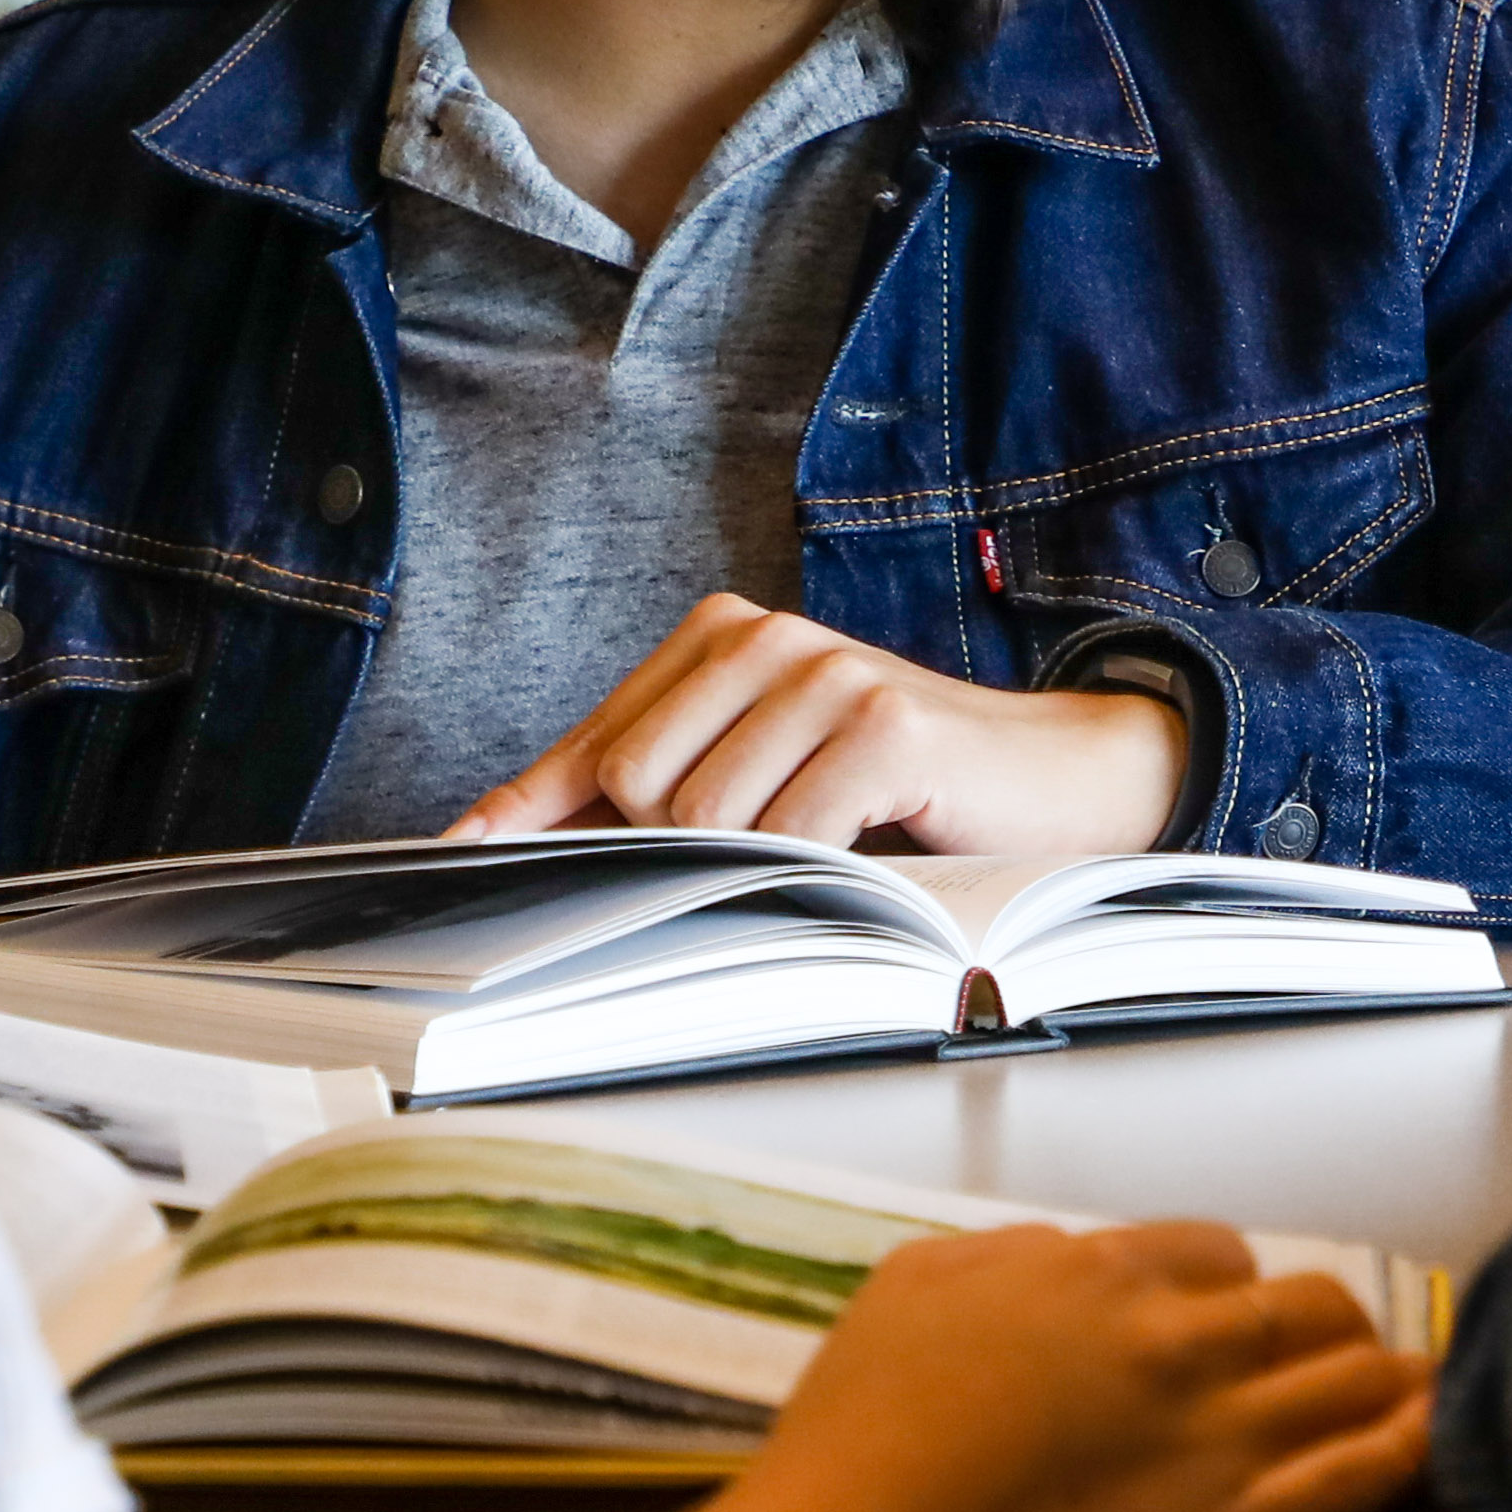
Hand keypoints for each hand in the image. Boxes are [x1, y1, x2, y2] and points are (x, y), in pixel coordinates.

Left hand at [450, 596, 1188, 853]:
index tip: (452, 859)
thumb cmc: (896, 795)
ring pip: (706, 820)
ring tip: (832, 852)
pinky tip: (871, 853)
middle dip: (684, 849)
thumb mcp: (760, 782)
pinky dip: (819, 874)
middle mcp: (763, 638)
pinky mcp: (879, 725)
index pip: (592, 744)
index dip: (528, 812)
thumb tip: (494, 840)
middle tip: (775, 853)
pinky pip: (788, 838)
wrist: (1059, 780)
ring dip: (762, 868)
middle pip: (636, 788)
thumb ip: (647, 796)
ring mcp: (823, 673)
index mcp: (718, 639)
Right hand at [713, 1219, 1433, 1511]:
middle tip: (1329, 1364)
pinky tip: (1431, 1443)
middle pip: (1306, 1307)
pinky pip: (1354, 1478)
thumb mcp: (911, 1285)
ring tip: (1417, 1395)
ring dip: (1388, 1381)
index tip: (1225, 1326)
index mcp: (1098, 1271)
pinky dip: (1406, 1451)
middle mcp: (1176, 1337)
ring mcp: (1215, 1435)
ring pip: (1351, 1379)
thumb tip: (1062, 1259)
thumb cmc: (857, 1433)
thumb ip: (1004, 1258)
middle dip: (1324, 1331)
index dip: (1228, 1290)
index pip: (1217, 1255)